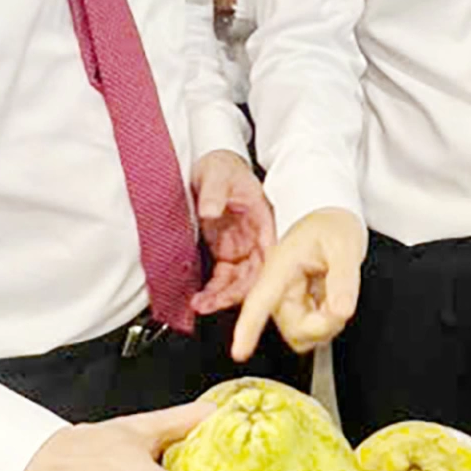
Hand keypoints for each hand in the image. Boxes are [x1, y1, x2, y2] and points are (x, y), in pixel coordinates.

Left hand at [192, 148, 273, 314]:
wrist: (211, 165)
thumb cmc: (223, 168)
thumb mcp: (218, 176)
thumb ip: (215, 193)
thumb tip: (211, 210)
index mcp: (263, 221)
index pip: (269, 255)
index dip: (261, 277)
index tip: (246, 293)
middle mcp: (256, 238)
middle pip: (254, 275)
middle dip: (234, 294)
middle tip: (212, 304)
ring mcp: (242, 247)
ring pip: (239, 281)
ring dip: (221, 297)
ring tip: (200, 305)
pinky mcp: (227, 251)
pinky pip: (223, 278)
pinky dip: (213, 290)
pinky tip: (201, 299)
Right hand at [231, 206, 366, 360]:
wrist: (330, 224)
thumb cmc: (332, 228)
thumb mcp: (345, 245)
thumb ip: (344, 279)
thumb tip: (342, 311)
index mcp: (280, 266)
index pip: (260, 300)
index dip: (248, 327)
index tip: (239, 352)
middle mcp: (277, 289)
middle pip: (293, 329)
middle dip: (323, 324)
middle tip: (343, 302)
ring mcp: (286, 303)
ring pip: (303, 336)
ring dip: (327, 325)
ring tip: (338, 295)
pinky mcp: (296, 312)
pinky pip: (311, 334)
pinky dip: (328, 324)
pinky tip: (332, 301)